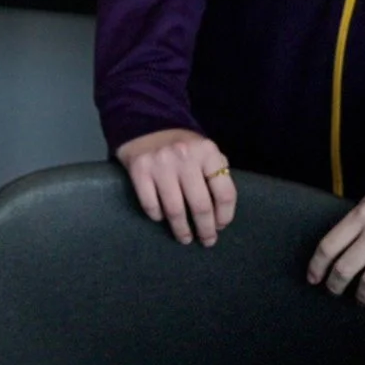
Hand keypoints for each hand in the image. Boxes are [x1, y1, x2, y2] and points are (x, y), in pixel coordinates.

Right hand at [116, 128, 234, 245]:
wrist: (143, 124)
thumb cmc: (181, 146)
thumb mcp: (205, 153)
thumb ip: (216, 175)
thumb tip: (221, 215)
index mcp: (208, 152)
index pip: (224, 193)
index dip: (225, 216)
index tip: (221, 227)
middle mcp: (185, 156)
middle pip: (201, 205)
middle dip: (205, 229)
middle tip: (206, 241)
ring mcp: (160, 163)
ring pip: (175, 209)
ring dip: (182, 229)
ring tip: (185, 238)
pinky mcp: (138, 169)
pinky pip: (150, 204)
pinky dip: (157, 216)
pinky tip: (161, 218)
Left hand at [311, 195, 364, 306]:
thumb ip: (354, 224)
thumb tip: (333, 250)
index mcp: (361, 216)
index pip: (329, 246)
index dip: (317, 266)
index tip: (312, 278)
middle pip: (345, 267)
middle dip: (336, 284)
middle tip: (334, 291)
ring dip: (363, 296)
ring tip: (362, 301)